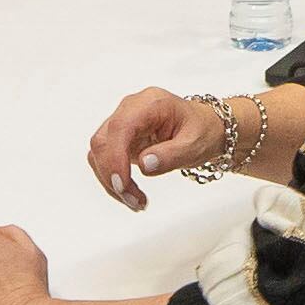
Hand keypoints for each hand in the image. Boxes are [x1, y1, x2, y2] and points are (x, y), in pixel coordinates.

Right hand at [87, 87, 228, 207]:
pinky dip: (113, 179)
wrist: (204, 127)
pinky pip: (105, 159)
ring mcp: (123, 123)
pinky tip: (130, 193)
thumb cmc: (201, 130)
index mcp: (151, 103)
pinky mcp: (120, 139)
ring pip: (99, 152)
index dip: (115, 157)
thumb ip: (171, 154)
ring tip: (135, 201)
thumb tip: (145, 164)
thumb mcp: (195, 145)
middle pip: (103, 141)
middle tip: (132, 200)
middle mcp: (131, 109)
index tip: (121, 184)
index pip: (121, 127)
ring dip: (111, 180)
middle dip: (112, 175)